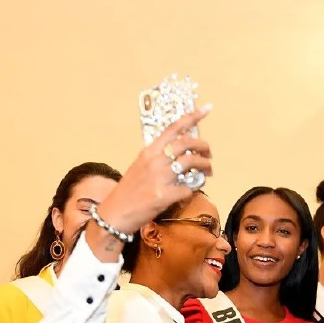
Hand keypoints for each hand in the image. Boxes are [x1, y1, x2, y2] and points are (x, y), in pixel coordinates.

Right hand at [94, 108, 213, 235]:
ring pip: (192, 163)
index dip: (192, 117)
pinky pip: (188, 188)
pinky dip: (194, 189)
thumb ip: (159, 159)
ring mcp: (160, 178)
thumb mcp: (141, 167)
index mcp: (149, 151)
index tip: (207, 109)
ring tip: (208, 171)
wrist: (115, 213)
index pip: (173, 128)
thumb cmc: (128, 191)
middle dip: (204, 146)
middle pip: (187, 144)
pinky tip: (191, 191)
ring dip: (205, 166)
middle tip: (209, 154)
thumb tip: (181, 156)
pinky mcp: (164, 195)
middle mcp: (155, 160)